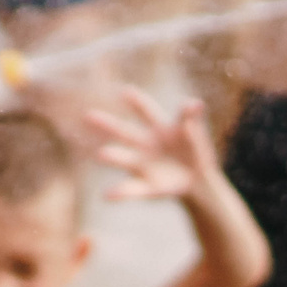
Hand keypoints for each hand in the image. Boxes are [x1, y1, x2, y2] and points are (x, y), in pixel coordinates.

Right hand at [84, 88, 216, 203]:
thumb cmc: (194, 151)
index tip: (125, 91)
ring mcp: (142, 165)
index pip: (147, 112)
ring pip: (124, 159)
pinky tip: (107, 195)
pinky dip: (119, 193)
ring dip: (112, 156)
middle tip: (88, 115)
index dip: (137, 102)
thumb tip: (194, 103)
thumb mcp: (197, 133)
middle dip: (107, 125)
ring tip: (101, 154)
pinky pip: (130, 190)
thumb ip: (192, 119)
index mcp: (159, 128)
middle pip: (124, 133)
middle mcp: (144, 145)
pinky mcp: (145, 187)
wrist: (197, 180)